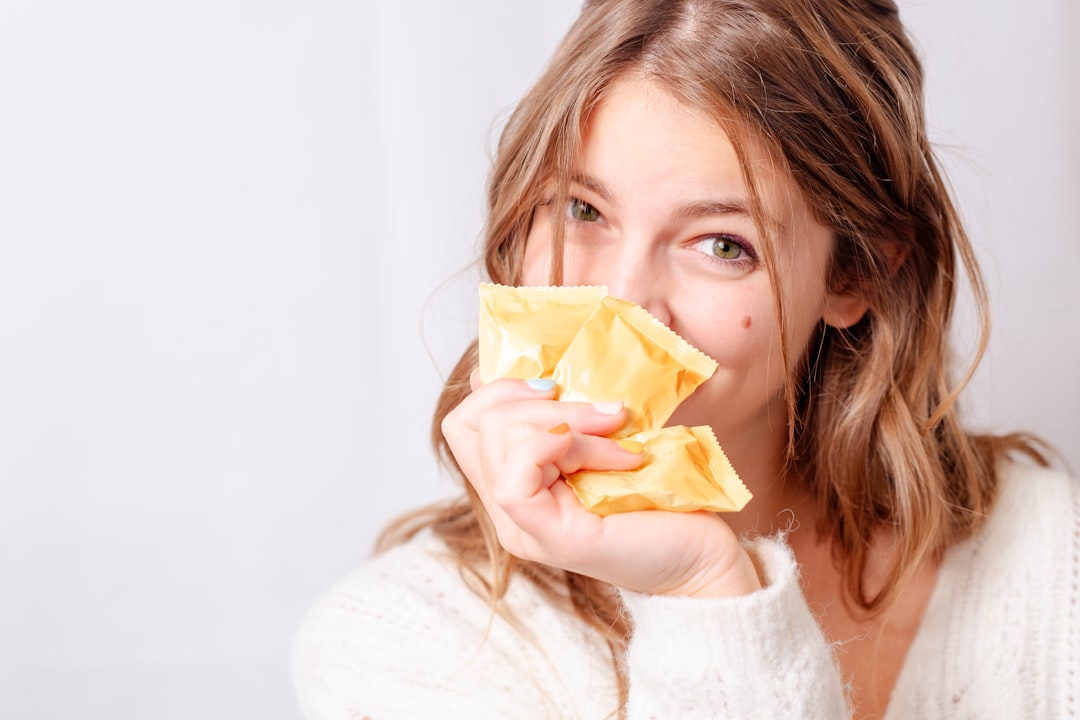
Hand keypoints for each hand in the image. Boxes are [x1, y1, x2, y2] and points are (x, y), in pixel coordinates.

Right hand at [440, 373, 761, 597]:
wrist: (702, 558)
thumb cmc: (662, 500)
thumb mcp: (603, 441)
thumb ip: (568, 415)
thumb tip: (539, 372)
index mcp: (512, 482)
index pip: (462, 423)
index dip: (498, 389)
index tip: (555, 385)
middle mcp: (505, 508)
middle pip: (474, 421)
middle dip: (537, 398)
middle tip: (601, 411)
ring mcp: (520, 525)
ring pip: (499, 435)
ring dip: (566, 419)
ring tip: (617, 432)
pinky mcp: (547, 535)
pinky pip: (522, 466)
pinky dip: (574, 442)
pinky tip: (621, 454)